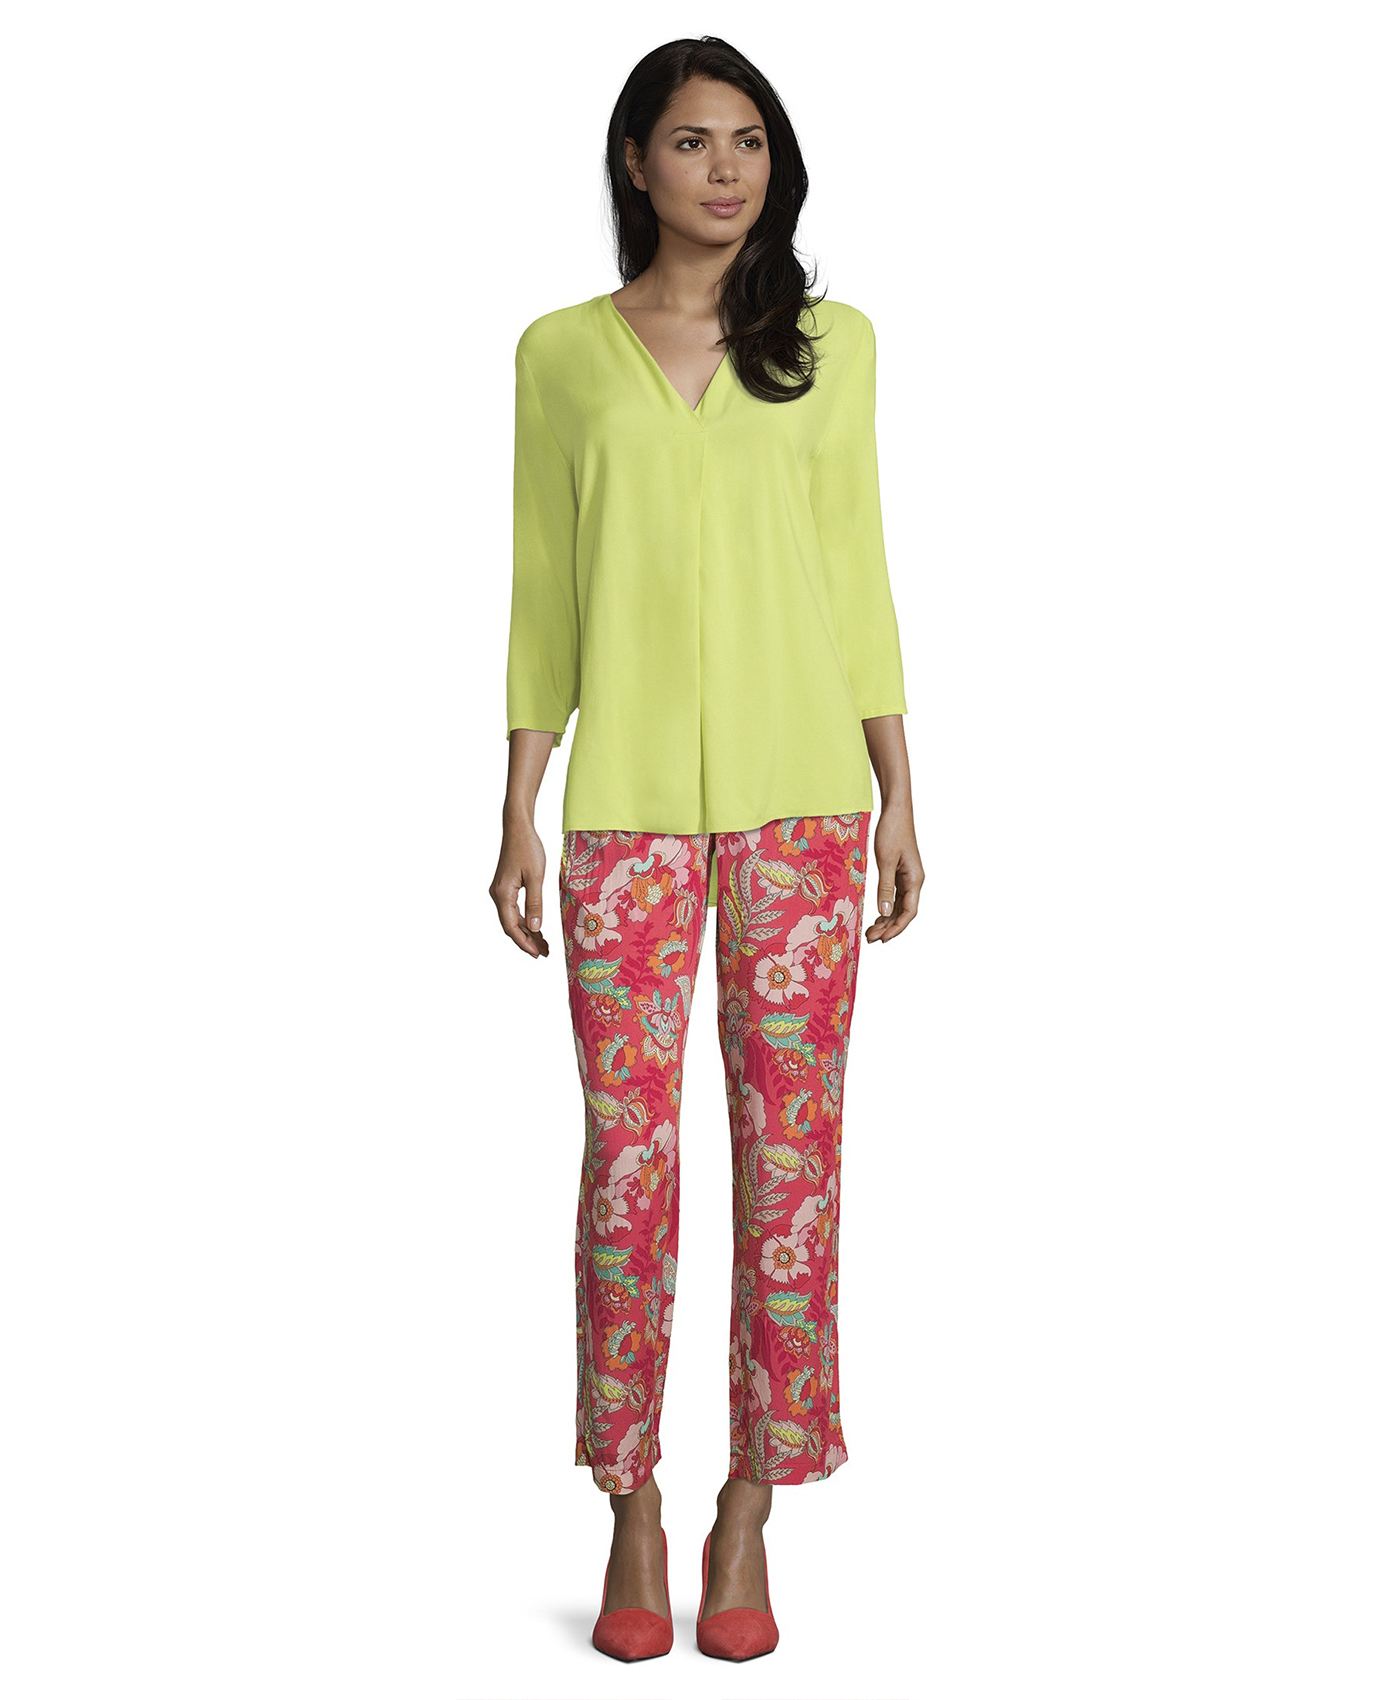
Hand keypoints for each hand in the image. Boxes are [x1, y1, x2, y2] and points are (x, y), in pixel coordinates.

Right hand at [491, 817, 550, 957]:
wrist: (518, 828)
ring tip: (544, 944)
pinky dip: (525, 920)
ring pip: (512, 919)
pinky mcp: (505, 887)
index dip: (524, 942)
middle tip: (545, 952)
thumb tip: (535, 928)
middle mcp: (497, 895)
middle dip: (527, 941)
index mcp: (503, 894)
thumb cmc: (527, 848)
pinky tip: (537, 927)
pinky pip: (514, 909)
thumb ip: (535, 903)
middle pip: (510, 926)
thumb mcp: (536, 876)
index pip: (511, 927)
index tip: (537, 954)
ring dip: (527, 932)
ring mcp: (500, 891)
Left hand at [866, 801, 922, 944]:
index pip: (909, 912)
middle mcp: (914, 881)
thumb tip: (885, 911)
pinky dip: (886, 907)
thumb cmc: (892, 831)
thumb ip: (885, 887)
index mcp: (915, 879)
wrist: (896, 810)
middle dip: (888, 927)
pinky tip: (877, 915)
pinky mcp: (900, 872)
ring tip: (871, 931)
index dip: (897, 928)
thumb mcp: (885, 860)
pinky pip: (895, 896)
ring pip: (899, 906)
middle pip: (904, 912)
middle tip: (870, 938)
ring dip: (886, 919)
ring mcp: (907, 877)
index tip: (882, 939)